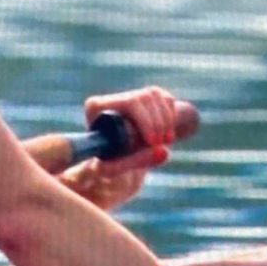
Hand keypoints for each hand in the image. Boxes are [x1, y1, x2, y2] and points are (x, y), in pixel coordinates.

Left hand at [67, 87, 184, 205]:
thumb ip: (139, 161)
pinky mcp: (143, 100)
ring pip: (154, 95)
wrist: (113, 170)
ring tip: (166, 141)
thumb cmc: (108, 169)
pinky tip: (168, 129)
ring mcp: (128, 97)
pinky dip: (170, 113)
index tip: (154, 142)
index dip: (146, 120)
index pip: (128, 102)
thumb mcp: (118, 169)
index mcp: (96, 107)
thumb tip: (164, 151)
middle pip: (144, 98)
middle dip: (158, 122)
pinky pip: (163, 97)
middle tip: (162, 144)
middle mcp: (111, 98)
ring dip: (166, 118)